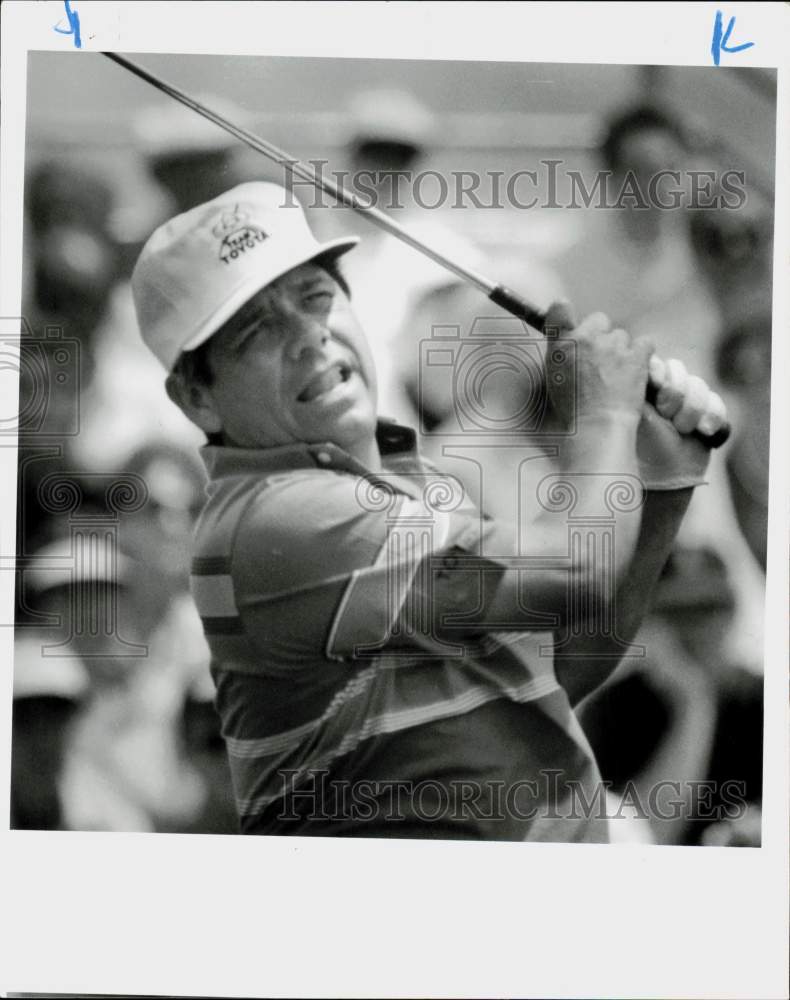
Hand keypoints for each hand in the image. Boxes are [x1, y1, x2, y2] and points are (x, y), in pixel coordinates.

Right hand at [543, 301, 652, 427]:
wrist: (597, 425)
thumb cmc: (573, 409)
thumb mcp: (553, 378)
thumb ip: (559, 353)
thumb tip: (567, 341)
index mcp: (561, 343)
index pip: (560, 308)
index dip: (569, 316)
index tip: (574, 327)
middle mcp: (586, 337)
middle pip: (598, 320)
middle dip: (600, 336)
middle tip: (600, 361)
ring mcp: (613, 345)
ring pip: (621, 335)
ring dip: (620, 349)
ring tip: (617, 374)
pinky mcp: (636, 354)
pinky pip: (645, 343)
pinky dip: (642, 353)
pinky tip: (636, 369)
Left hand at [638, 358, 729, 489]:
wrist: (662, 479)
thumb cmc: (640, 449)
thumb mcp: (632, 416)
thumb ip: (635, 389)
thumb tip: (640, 365)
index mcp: (640, 389)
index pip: (656, 365)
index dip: (659, 372)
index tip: (656, 384)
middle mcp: (663, 392)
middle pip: (679, 372)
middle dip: (676, 395)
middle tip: (668, 417)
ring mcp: (686, 403)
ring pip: (699, 386)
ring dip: (692, 409)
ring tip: (683, 430)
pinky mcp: (705, 415)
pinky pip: (716, 403)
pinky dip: (712, 417)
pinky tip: (704, 432)